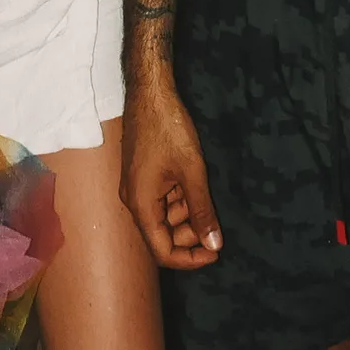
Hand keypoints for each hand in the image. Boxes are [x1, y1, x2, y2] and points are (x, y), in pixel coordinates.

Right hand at [121, 79, 222, 269]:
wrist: (150, 91)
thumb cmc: (169, 129)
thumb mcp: (192, 172)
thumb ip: (202, 211)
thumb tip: (214, 245)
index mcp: (141, 205)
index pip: (163, 251)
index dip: (190, 258)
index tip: (215, 252)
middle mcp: (134, 200)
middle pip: (161, 234)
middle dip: (189, 235)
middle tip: (214, 224)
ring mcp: (136, 185)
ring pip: (162, 215)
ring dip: (185, 214)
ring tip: (205, 198)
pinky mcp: (141, 172)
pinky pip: (160, 198)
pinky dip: (178, 198)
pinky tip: (194, 184)